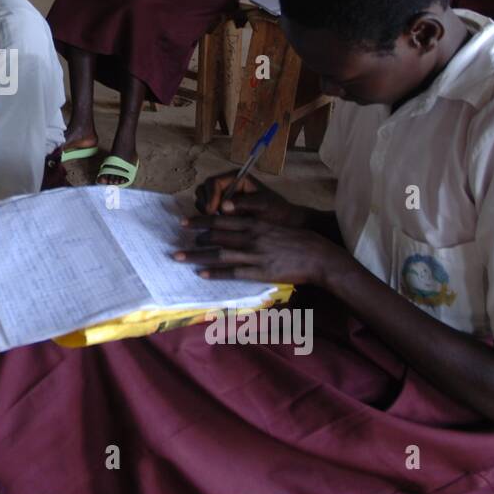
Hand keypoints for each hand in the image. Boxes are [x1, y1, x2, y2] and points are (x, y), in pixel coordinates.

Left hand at [173, 215, 354, 287]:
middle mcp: (251, 236)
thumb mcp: (273, 226)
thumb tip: (234, 223)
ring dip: (197, 255)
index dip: (200, 221)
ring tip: (179, 257)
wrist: (317, 256)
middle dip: (194, 238)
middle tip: (176, 241)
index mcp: (254, 223)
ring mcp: (254, 255)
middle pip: (215, 236)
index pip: (220, 220)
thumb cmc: (296, 239)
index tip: (184, 222)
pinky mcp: (259, 271)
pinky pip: (232, 272)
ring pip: (219, 254)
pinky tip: (202, 273)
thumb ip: (253, 225)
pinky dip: (215, 273)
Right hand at [191, 171, 309, 225]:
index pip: (214, 182)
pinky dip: (207, 215)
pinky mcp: (221, 207)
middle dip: (205, 202)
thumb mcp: (263, 205)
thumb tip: (223, 207)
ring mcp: (223, 196)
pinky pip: (206, 208)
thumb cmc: (276, 210)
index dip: (210, 196)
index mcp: (236, 178)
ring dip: (205, 208)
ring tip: (216, 220)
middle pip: (204, 188)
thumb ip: (244, 203)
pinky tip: (218, 223)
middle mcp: (227, 184)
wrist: (283, 222)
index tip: (213, 211)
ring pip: (202, 198)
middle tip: (212, 216)